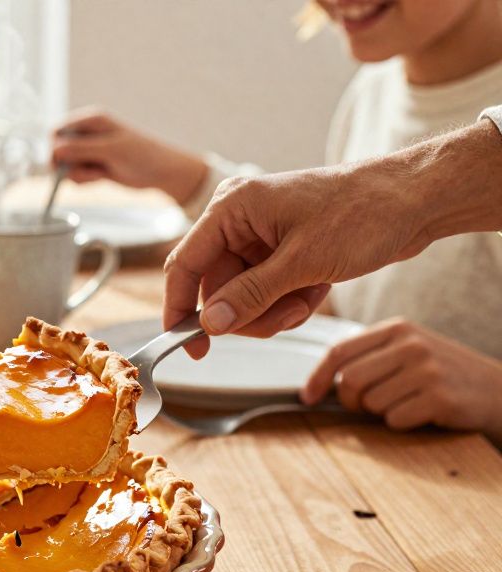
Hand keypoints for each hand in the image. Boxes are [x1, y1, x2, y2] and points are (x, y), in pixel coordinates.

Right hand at [52, 108, 208, 204]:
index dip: (54, 148)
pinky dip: (84, 180)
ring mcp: (89, 150)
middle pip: (58, 149)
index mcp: (92, 120)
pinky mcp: (93, 165)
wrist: (162, 173)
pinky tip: (101, 178)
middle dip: (68, 164)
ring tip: (100, 174)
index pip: (58, 130)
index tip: (59, 164)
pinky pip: (76, 175)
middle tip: (86, 172)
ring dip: (78, 174)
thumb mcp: (110, 150)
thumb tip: (55, 150)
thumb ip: (81, 148)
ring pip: (66, 165)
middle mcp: (88, 133)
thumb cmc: (142, 155)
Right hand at [163, 118, 501, 357]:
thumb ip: (250, 295)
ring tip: (309, 298)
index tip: (188, 346)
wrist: (416, 200)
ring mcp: (261, 235)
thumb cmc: (363, 214)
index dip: (180, 308)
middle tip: (286, 316)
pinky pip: (267, 291)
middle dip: (250, 312)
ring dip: (275, 309)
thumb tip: (209, 324)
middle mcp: (240, 219)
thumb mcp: (303, 263)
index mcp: (233, 207)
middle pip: (217, 287)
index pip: (185, 264)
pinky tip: (317, 289)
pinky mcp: (281, 249)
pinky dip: (290, 301)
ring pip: (243, 295)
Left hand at [302, 319, 501, 439]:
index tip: (308, 397)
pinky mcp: (439, 397)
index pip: (340, 351)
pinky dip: (401, 423)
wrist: (496, 389)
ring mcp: (427, 370)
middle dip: (350, 402)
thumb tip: (318, 383)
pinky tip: (422, 412)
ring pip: (371, 403)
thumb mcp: (408, 350)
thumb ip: (369, 356)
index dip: (318, 377)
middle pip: (350, 381)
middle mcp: (411, 345)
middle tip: (365, 407)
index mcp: (398, 329)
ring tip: (406, 402)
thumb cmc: (442, 373)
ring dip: (381, 412)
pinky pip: (395, 420)